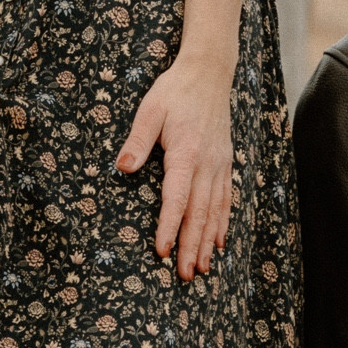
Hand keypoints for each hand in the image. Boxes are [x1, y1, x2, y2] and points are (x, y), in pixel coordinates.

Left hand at [116, 53, 235, 281]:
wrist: (209, 73)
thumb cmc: (175, 91)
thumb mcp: (149, 109)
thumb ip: (137, 141)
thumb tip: (122, 168)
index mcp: (185, 152)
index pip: (177, 197)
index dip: (169, 226)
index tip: (161, 251)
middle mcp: (207, 163)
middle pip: (199, 212)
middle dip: (190, 245)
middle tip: (184, 275)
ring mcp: (219, 165)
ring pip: (215, 210)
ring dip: (207, 241)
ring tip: (202, 268)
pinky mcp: (225, 163)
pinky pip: (225, 199)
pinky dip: (222, 223)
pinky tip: (219, 242)